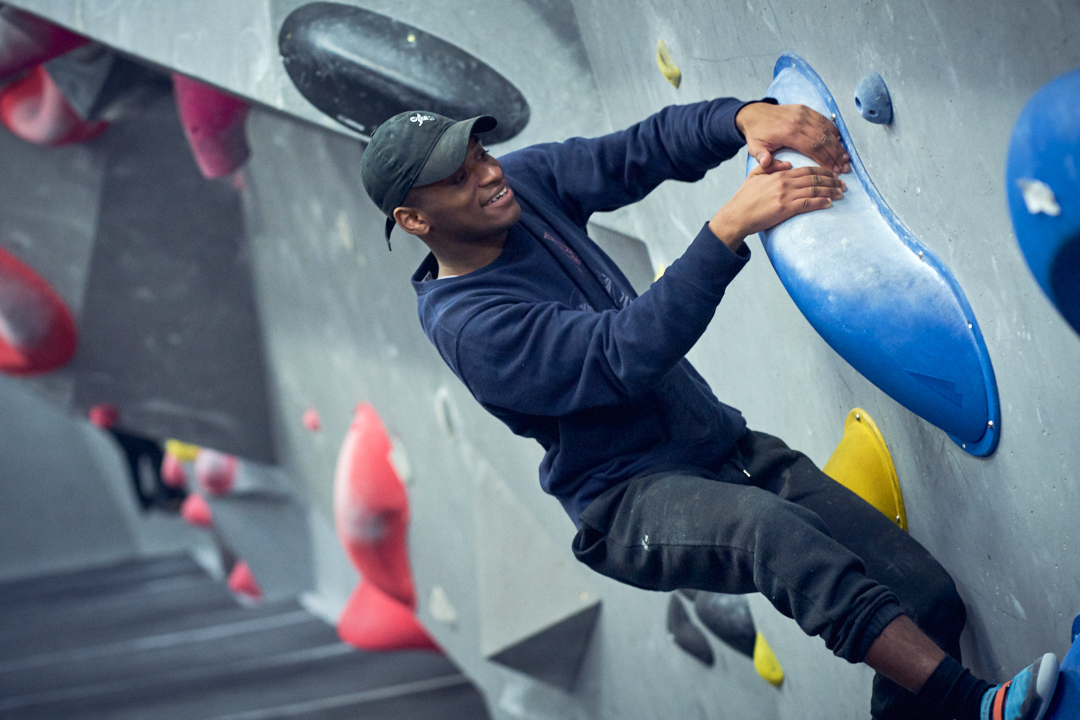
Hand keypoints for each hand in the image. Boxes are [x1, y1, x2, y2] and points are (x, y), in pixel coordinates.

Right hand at [708, 162, 845, 249]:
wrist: (737, 215)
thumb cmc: (744, 198)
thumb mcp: (755, 175)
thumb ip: (770, 166)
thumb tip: (787, 163)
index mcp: (779, 174)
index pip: (806, 170)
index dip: (823, 171)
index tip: (833, 174)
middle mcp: (785, 183)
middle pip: (814, 179)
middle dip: (831, 181)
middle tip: (843, 184)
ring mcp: (786, 196)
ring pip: (814, 191)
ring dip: (830, 191)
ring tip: (840, 193)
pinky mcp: (786, 209)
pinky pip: (808, 204)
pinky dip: (821, 203)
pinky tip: (829, 203)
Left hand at [736, 102, 850, 173]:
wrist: (754, 113)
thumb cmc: (756, 134)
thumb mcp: (755, 148)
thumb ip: (762, 157)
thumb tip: (766, 164)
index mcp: (788, 133)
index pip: (813, 148)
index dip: (826, 159)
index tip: (834, 170)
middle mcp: (799, 121)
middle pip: (823, 139)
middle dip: (836, 154)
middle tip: (845, 167)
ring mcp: (803, 113)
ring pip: (826, 129)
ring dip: (837, 144)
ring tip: (845, 157)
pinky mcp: (805, 109)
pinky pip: (823, 119)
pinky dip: (833, 130)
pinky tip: (840, 141)